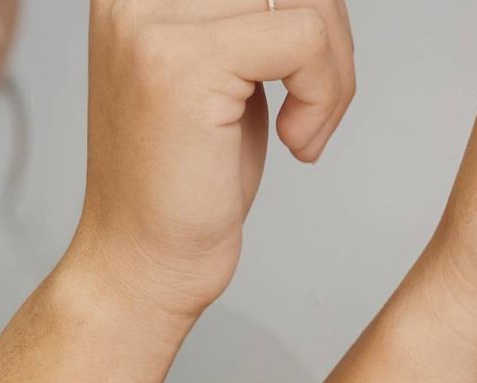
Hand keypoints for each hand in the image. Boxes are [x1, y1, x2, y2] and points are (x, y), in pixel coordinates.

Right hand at [71, 0, 354, 321]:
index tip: (305, 67)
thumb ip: (254, 18)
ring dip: (333, 67)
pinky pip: (304, 40)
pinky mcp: (182, 64)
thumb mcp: (221, 77)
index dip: (304, 8)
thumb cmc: (185, 185)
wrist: (142, 263)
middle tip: (320, 99)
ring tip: (306, 130)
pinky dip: (325, 97)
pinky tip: (298, 146)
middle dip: (330, 27)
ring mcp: (151, 21)